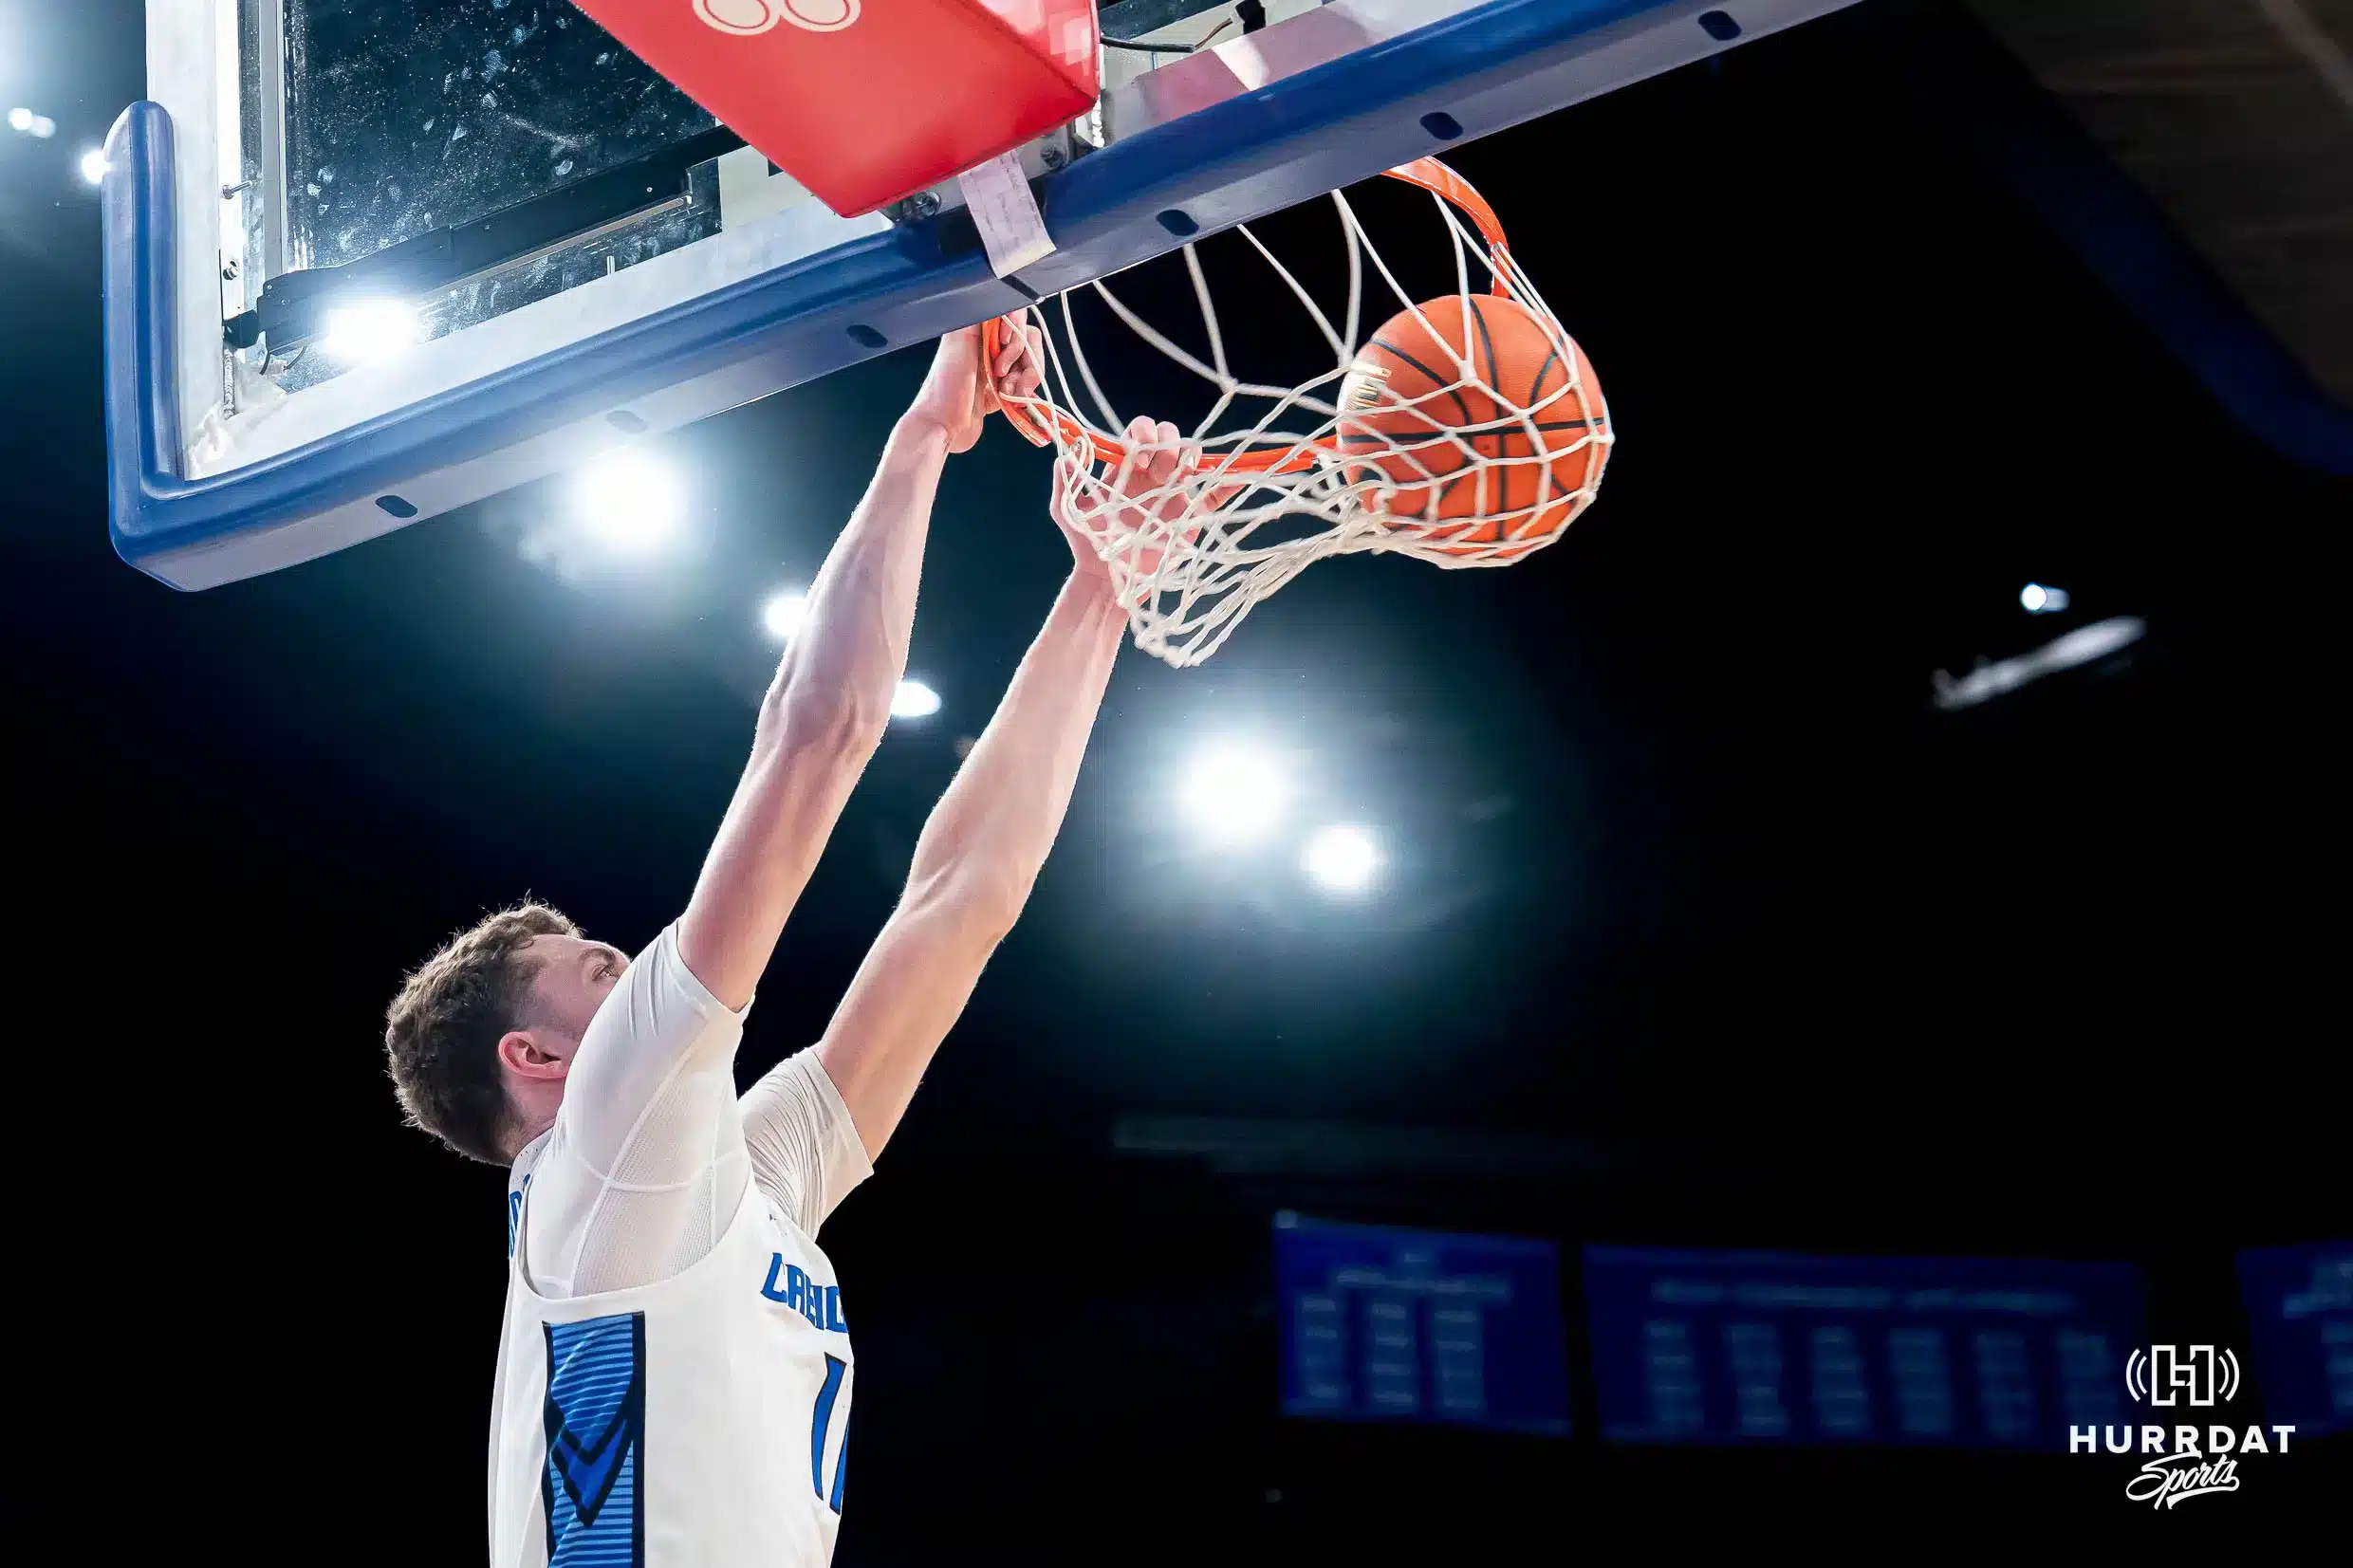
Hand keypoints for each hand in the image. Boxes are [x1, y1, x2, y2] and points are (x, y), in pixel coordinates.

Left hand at [907, 315, 1043, 453]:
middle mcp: (988, 346)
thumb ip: (980, 317)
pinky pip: (1027, 383)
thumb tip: (1001, 298)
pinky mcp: (1003, 390)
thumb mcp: (958, 341)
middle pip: (1027, 339)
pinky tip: (1010, 398)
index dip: (1015, 328)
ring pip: (1030, 362)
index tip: (1005, 342)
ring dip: (1026, 377)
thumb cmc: (943, 388)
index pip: (1013, 315)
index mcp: (977, 330)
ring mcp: (997, 369)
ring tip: (1007, 390)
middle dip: (1024, 357)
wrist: (942, 427)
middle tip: (1002, 372)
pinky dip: (1024, 391)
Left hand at [1051, 417, 1240, 586]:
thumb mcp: (1065, 509)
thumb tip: (1072, 447)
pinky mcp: (1192, 515)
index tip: (1135, 461)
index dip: (1142, 436)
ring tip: (1174, 482)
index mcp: (1125, 468)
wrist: (1107, 580)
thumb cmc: (1087, 545)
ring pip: (1192, 458)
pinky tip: (1236, 477)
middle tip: (1155, 475)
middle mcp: (1152, 475)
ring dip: (1187, 459)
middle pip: (1170, 438)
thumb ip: (1065, 478)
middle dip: (1166, 446)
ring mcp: (1174, 493)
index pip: (1140, 433)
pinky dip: (1229, 483)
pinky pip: (1215, 495)